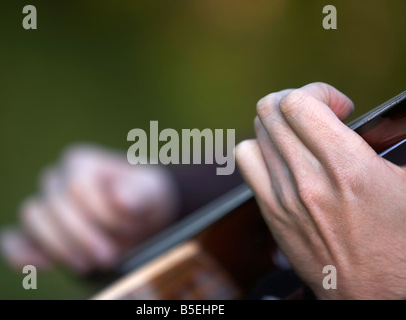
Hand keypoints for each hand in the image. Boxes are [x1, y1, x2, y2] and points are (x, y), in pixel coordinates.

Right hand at [0, 144, 178, 273]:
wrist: (140, 217)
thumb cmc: (144, 198)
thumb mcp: (152, 192)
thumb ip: (140, 193)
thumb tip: (119, 200)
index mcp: (81, 161)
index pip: (78, 188)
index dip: (101, 213)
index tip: (128, 227)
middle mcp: (57, 178)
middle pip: (54, 205)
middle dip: (82, 236)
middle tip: (109, 257)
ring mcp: (44, 206)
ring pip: (33, 219)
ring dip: (59, 246)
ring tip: (87, 264)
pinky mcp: (39, 233)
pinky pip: (15, 240)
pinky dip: (21, 253)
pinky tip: (39, 266)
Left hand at [236, 82, 405, 298]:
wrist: (375, 294)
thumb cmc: (399, 244)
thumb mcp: (405, 184)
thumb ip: (381, 143)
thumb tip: (362, 123)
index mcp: (346, 167)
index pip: (298, 103)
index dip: (318, 93)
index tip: (338, 108)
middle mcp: (307, 180)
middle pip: (270, 112)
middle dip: (295, 103)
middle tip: (317, 118)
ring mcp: (283, 197)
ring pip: (256, 134)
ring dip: (277, 127)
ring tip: (298, 137)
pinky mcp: (271, 213)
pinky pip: (247, 162)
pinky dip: (261, 151)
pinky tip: (283, 160)